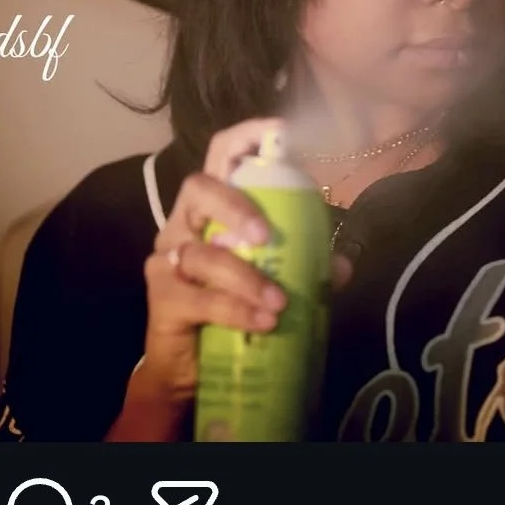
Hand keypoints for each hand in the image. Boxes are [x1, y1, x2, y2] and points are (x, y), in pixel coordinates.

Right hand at [108, 120, 292, 436]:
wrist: (189, 370)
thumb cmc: (230, 312)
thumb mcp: (273, 283)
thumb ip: (304, 270)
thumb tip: (343, 265)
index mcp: (212, 210)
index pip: (220, 157)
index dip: (247, 138)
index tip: (280, 133)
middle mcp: (183, 225)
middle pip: (199, 190)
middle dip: (236, 206)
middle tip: (267, 237)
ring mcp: (167, 260)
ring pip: (203, 252)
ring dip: (246, 277)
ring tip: (279, 302)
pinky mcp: (161, 298)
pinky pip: (198, 297)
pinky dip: (234, 308)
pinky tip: (262, 321)